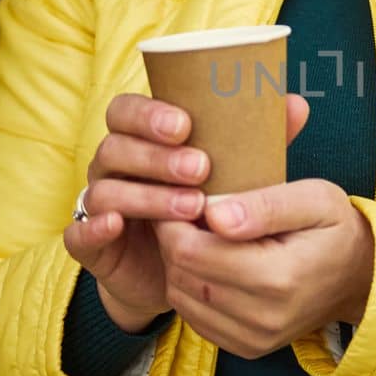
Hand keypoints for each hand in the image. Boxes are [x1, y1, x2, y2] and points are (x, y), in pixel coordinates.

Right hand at [64, 93, 310, 330]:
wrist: (179, 271)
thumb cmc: (207, 204)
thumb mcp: (231, 171)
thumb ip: (257, 138)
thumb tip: (297, 104)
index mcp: (139, 139)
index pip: (126, 111)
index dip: (148, 113)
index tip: (186, 124)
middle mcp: (114, 166)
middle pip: (115, 147)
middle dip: (156, 156)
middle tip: (200, 168)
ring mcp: (99, 204)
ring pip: (105, 189)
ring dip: (146, 194)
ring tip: (192, 206)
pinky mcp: (92, 244)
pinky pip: (78, 233)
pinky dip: (94, 228)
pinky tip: (118, 225)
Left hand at [152, 179, 374, 358]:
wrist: (360, 277)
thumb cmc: (335, 228)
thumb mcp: (314, 198)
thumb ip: (264, 204)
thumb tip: (213, 214)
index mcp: (278, 276)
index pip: (190, 250)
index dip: (173, 220)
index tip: (183, 198)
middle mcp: (263, 317)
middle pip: (181, 274)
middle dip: (173, 239)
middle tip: (188, 212)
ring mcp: (255, 338)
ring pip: (181, 297)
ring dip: (178, 264)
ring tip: (199, 235)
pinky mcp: (248, 348)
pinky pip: (194, 317)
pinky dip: (191, 288)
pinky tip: (209, 264)